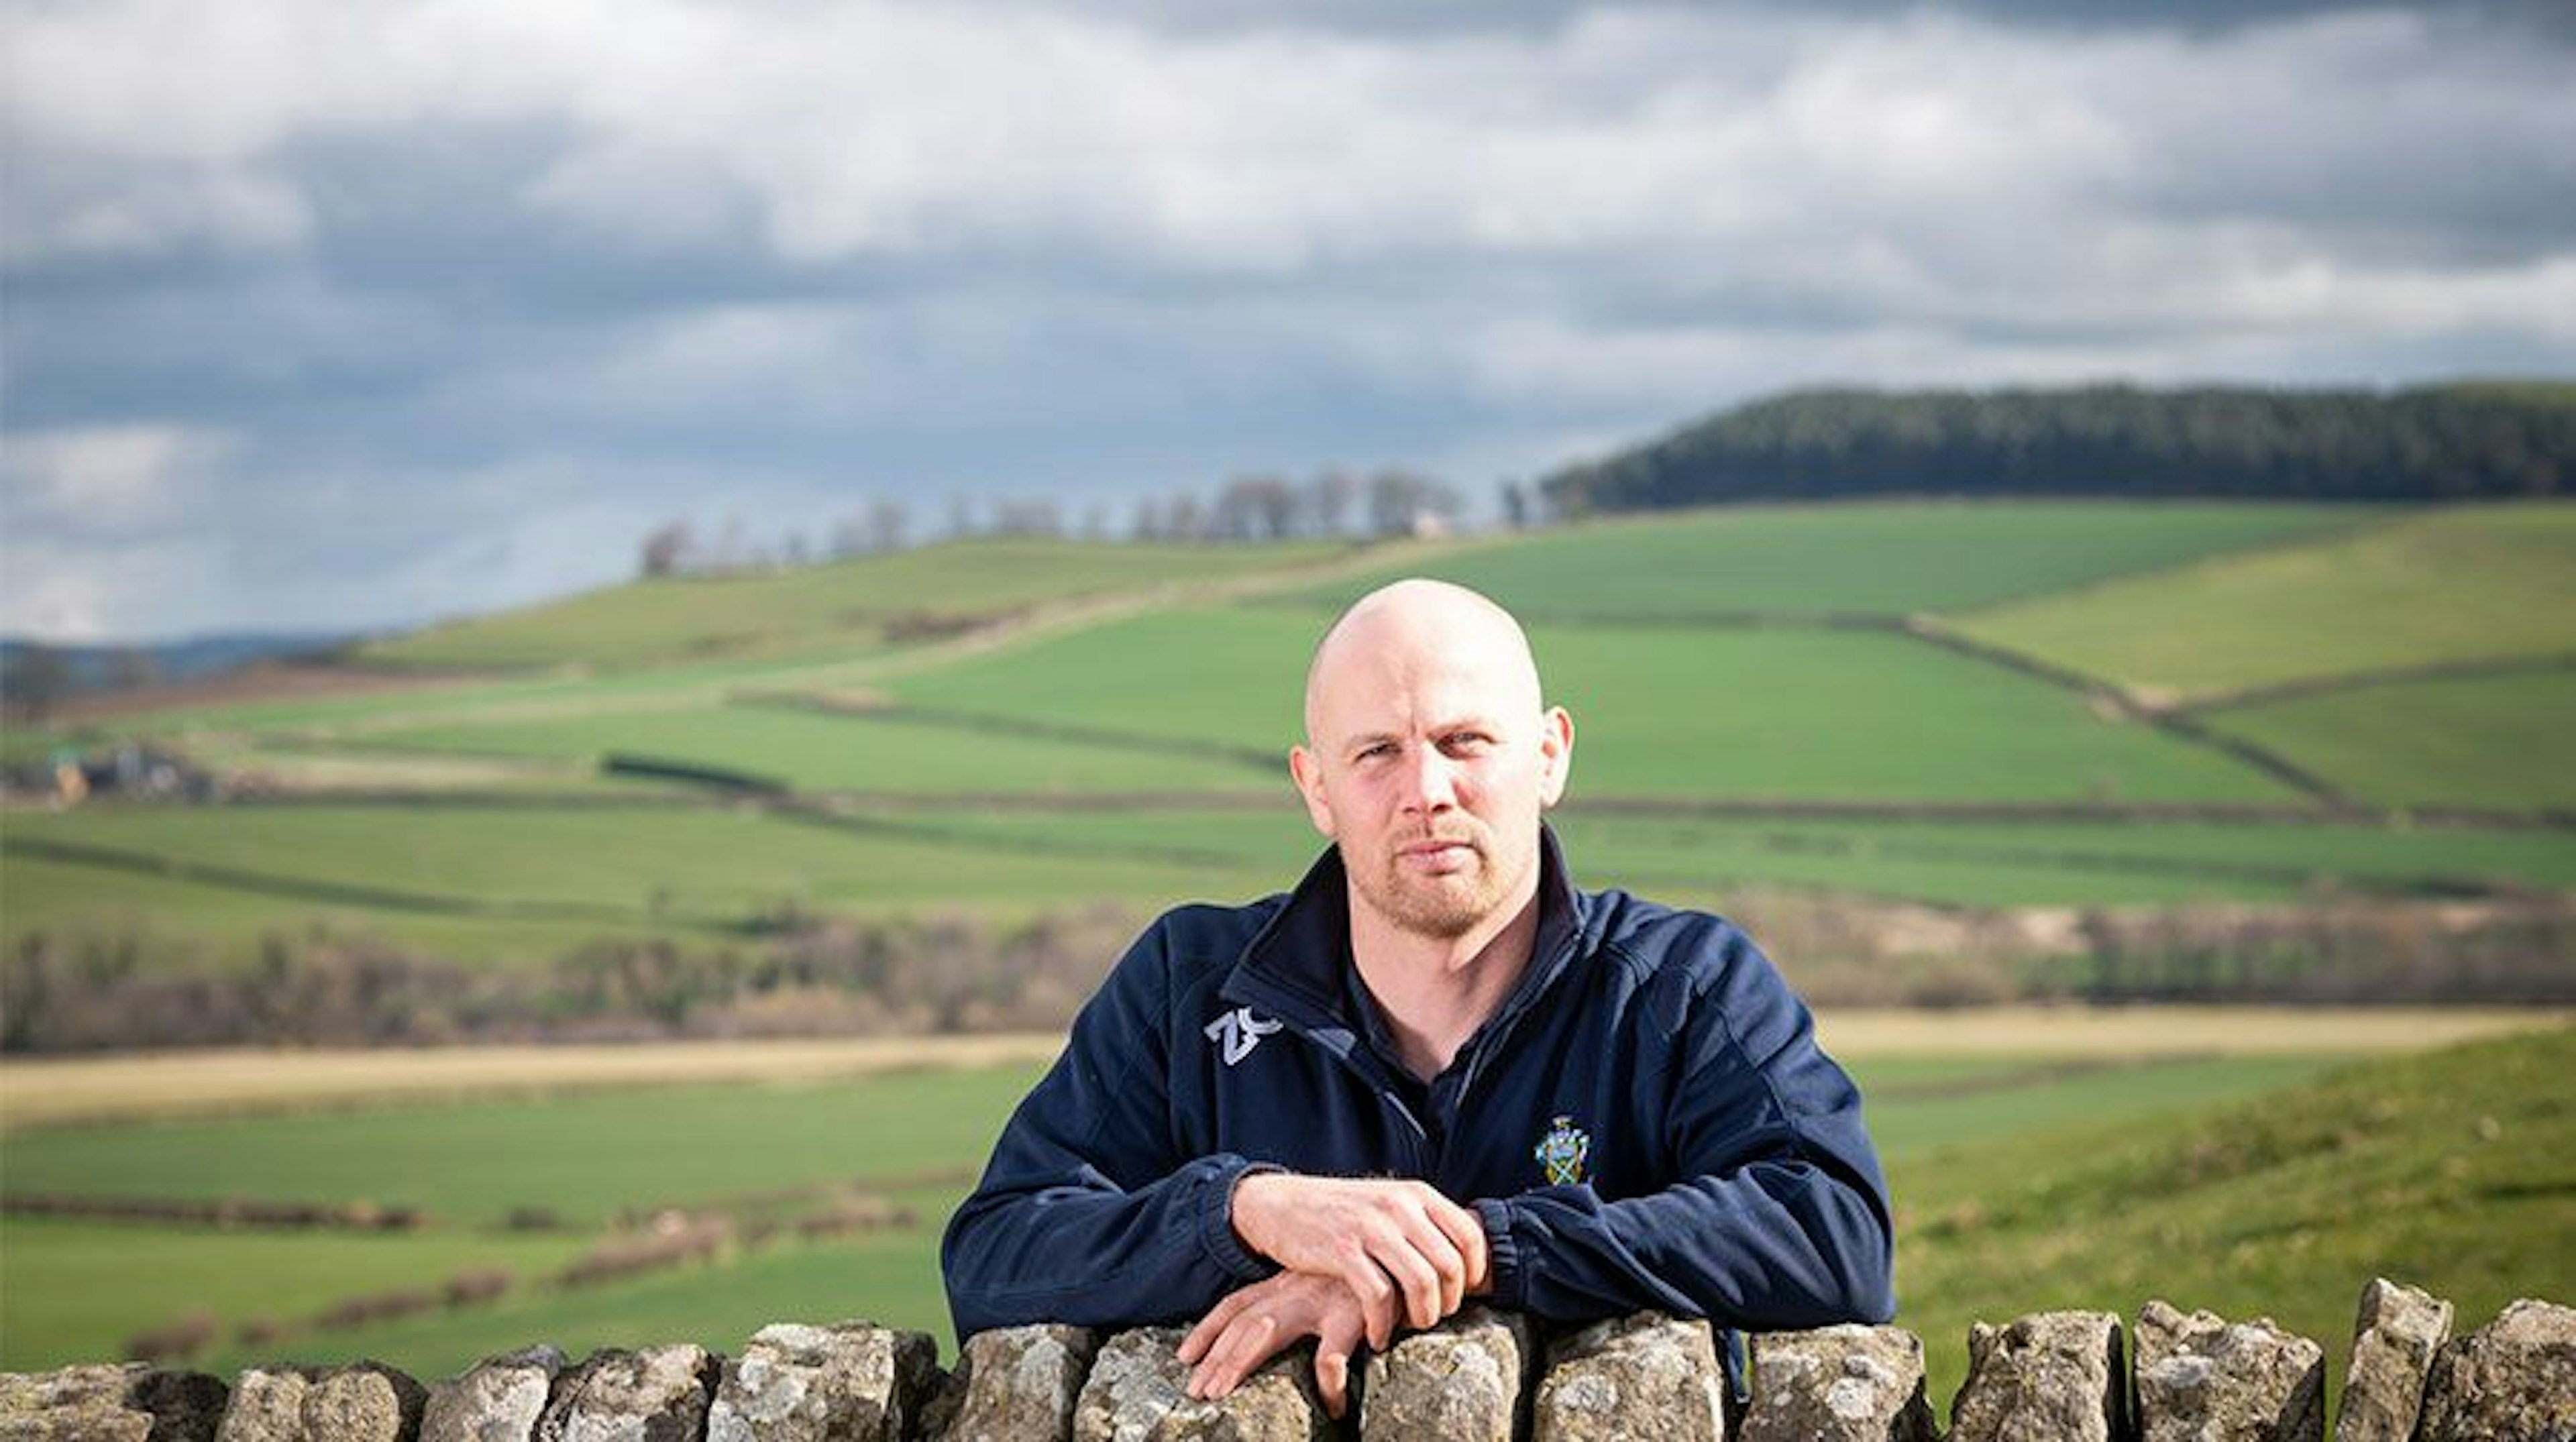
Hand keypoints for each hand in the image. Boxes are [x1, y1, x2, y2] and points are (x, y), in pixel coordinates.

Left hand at [1177, 1271, 1368, 1418]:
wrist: (1406, 1240)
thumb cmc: (1371, 1269)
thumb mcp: (1327, 1281)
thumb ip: (1305, 1302)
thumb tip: (1280, 1334)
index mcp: (1285, 1282)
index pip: (1236, 1304)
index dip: (1207, 1330)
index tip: (1184, 1357)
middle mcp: (1294, 1288)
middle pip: (1241, 1322)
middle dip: (1214, 1356)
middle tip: (1196, 1391)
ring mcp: (1319, 1298)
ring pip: (1266, 1331)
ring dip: (1239, 1361)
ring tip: (1222, 1394)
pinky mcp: (1352, 1310)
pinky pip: (1332, 1354)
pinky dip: (1329, 1381)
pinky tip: (1333, 1404)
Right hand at [1229, 1173, 1486, 1347]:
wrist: (1278, 1204)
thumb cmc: (1338, 1213)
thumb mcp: (1386, 1203)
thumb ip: (1421, 1224)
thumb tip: (1461, 1261)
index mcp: (1416, 1194)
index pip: (1470, 1236)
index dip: (1473, 1275)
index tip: (1457, 1296)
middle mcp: (1399, 1206)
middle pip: (1450, 1266)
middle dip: (1447, 1303)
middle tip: (1429, 1318)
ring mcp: (1371, 1227)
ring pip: (1422, 1282)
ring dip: (1421, 1317)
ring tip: (1406, 1328)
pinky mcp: (1342, 1251)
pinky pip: (1380, 1297)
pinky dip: (1383, 1325)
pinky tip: (1376, 1335)